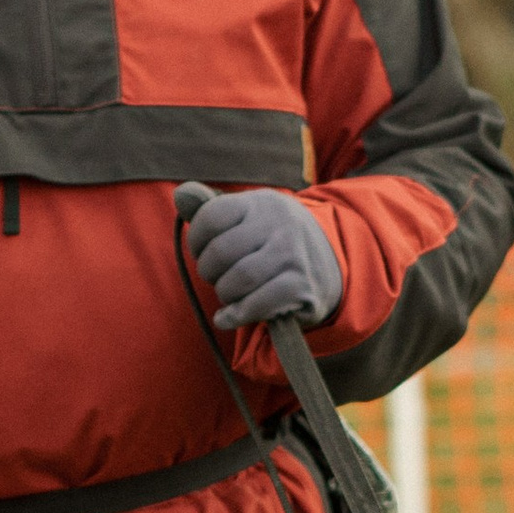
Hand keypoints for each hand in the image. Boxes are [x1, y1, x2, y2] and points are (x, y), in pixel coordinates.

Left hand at [175, 181, 344, 332]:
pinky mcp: (301, 288)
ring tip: (229, 293)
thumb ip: (212, 208)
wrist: (332, 263)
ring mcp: (293, 256)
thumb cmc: (276, 239)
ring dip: (224, 293)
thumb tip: (180, 195)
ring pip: (237, 280)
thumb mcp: (252, 214)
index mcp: (262, 203)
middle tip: (216, 276)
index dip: (196, 240)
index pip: (212, 216)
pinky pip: (255, 305)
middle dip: (208, 271)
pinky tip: (228, 317)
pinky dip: (234, 315)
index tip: (202, 251)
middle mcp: (280, 225)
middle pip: (220, 253)